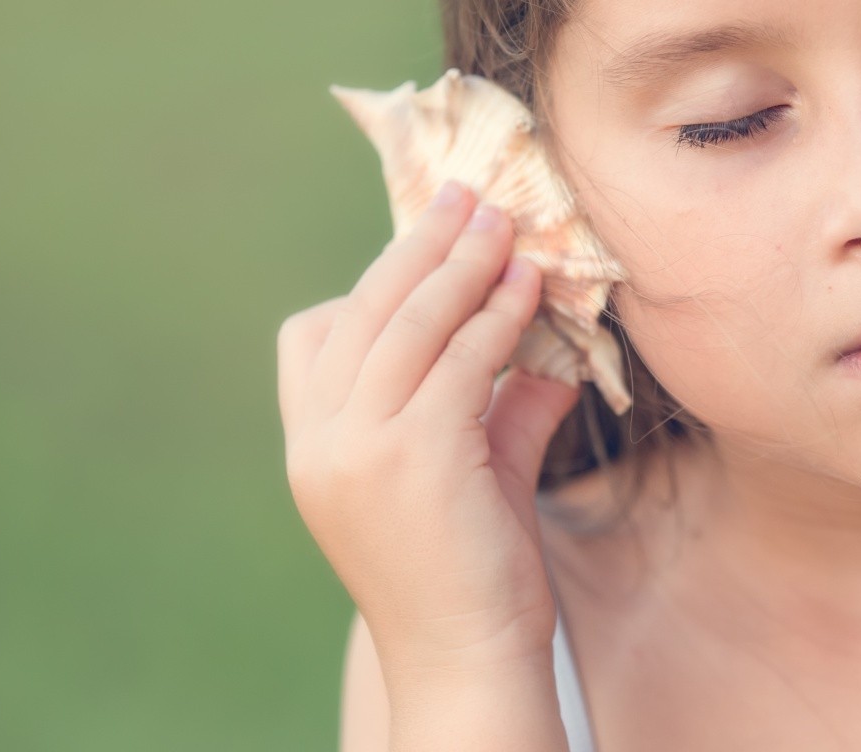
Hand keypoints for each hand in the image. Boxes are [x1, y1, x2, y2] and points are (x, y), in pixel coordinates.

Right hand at [277, 181, 582, 675]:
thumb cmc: (468, 574)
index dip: (373, 277)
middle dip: (420, 247)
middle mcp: (318, 442)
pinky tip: (529, 288)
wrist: (467, 663)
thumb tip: (550, 348)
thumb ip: (499, 406)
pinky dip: (496, 315)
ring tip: (503, 224)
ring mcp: (357, 449)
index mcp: (310, 446)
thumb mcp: (471, 472)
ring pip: (408, 325)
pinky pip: (458, 361)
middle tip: (468, 198)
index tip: (428, 235)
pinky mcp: (410, 457)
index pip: (313, 336)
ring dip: (461, 264)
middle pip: (363, 312)